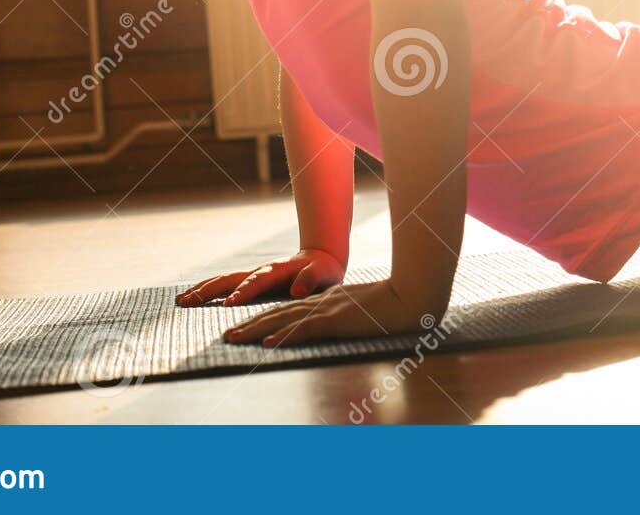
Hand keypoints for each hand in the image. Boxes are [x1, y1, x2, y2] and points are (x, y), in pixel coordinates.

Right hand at [174, 248, 345, 306]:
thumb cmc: (322, 271)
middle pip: (230, 278)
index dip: (243, 291)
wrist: (320, 259)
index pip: (256, 281)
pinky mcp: (249, 282)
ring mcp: (252, 276)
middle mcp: (260, 272)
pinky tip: (190, 299)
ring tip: (181, 300)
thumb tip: (298, 290)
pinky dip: (207, 290)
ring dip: (202, 290)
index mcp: (277, 271)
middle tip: (188, 301)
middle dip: (210, 290)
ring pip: (223, 280)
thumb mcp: (323, 275)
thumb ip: (310, 280)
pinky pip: (224, 285)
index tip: (228, 303)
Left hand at [222, 278, 446, 346]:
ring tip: (233, 338)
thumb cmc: (395, 303)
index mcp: (328, 301)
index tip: (246, 327)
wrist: (413, 296)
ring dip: (256, 330)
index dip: (266, 318)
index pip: (290, 310)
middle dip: (250, 324)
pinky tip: (268, 343)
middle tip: (226, 334)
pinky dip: (284, 335)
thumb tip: (335, 321)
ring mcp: (328, 310)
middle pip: (278, 313)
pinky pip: (305, 328)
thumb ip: (346, 314)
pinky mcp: (337, 319)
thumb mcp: (363, 309)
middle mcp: (322, 303)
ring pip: (283, 320)